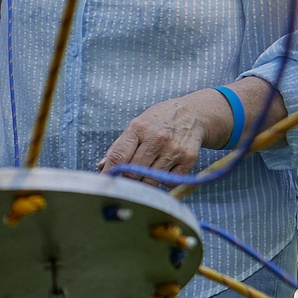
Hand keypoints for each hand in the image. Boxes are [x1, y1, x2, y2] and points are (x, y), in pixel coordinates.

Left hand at [99, 89, 228, 175]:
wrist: (194, 114)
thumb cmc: (159, 121)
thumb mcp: (137, 125)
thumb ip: (119, 147)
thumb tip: (102, 167)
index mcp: (139, 128)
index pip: (119, 156)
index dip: (108, 173)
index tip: (103, 183)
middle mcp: (157, 138)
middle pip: (133, 173)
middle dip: (126, 180)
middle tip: (126, 182)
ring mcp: (174, 149)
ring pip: (150, 180)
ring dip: (145, 182)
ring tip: (146, 173)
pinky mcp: (188, 159)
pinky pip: (168, 182)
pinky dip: (163, 181)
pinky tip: (164, 169)